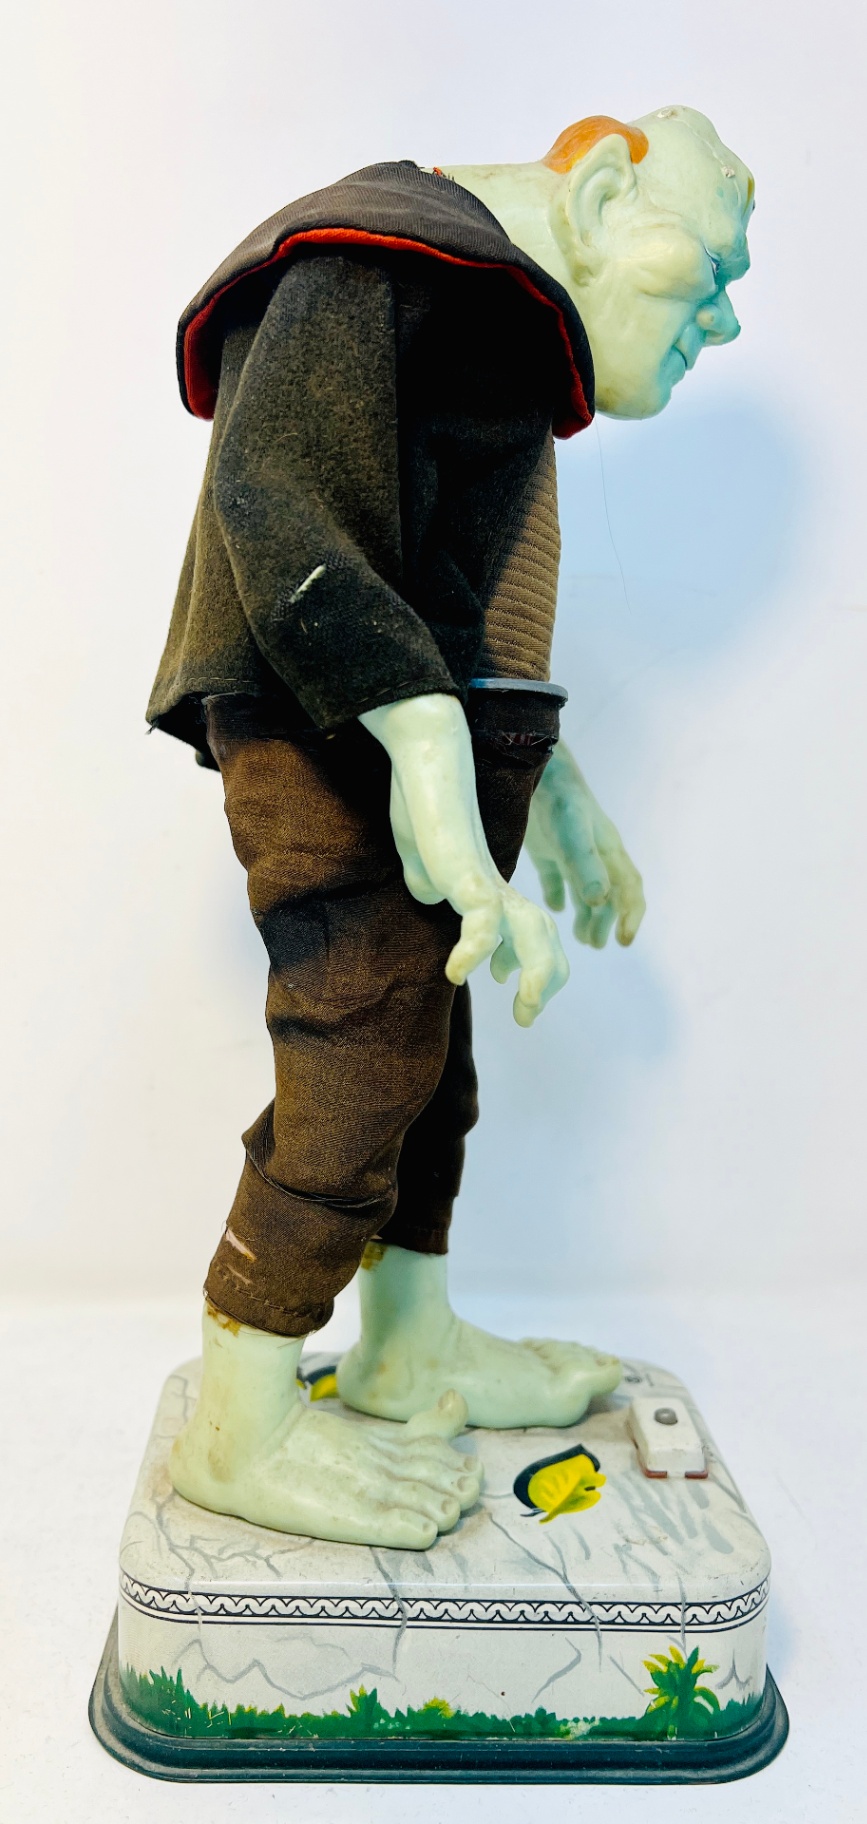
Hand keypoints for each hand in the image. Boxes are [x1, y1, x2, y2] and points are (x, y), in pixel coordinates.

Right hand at [360, 695, 568, 1026]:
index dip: (523, 965)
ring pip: (534, 933)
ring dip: (535, 978)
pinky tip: (459, 972)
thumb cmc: (420, 799)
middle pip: (543, 937)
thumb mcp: (421, 855)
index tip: (503, 986)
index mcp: (489, 884)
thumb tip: (433, 896)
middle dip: (542, 983)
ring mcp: (487, 879)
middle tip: (526, 1018)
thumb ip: (431, 878)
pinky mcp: (470, 871)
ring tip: (522, 1012)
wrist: (424, 756)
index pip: (526, 931)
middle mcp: (498, 884)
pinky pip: (487, 921)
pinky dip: (476, 952)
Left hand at [524, 741, 644, 948]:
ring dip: (586, 913)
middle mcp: (594, 851)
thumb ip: (586, 866)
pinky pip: (556, 874)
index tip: (624, 941)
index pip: (629, 888)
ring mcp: (569, 847)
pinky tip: (553, 907)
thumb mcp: (573, 835)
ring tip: (579, 937)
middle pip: (609, 893)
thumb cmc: (556, 800)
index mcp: (608, 851)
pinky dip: (557, 893)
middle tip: (595, 944)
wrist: (531, 763)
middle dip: (606, 920)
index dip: (631, 916)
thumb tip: (601, 901)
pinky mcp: (545, 843)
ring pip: (586, 887)